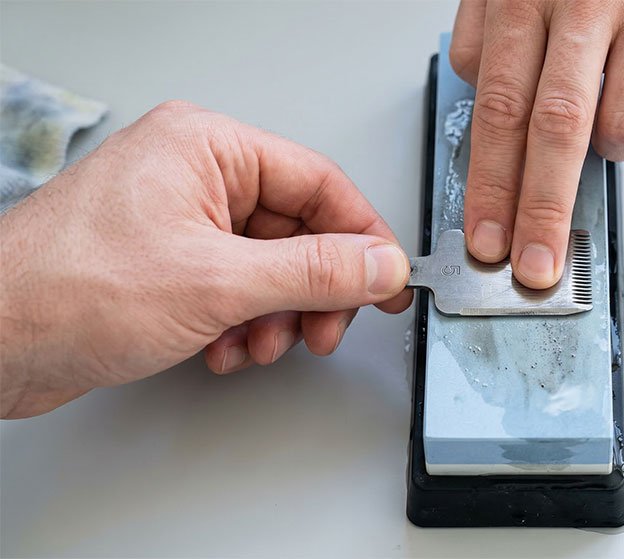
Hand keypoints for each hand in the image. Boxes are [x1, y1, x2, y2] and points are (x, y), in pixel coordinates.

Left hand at [0, 101, 411, 417]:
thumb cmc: (65, 288)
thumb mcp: (216, 282)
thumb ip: (313, 272)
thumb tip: (378, 263)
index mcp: (207, 147)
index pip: (317, 184)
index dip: (361, 236)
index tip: (387, 280)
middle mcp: (195, 176)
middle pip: (297, 231)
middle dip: (310, 292)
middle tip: (322, 330)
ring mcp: (179, 221)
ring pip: (268, 268)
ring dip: (274, 317)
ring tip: (255, 345)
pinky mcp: (166, 264)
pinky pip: (235, 289)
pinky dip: (240, 325)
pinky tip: (219, 349)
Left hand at [450, 0, 623, 287]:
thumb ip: (490, 31)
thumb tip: (483, 100)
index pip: (499, 108)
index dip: (490, 184)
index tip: (485, 238)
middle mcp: (588, 1)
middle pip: (558, 131)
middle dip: (543, 212)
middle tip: (535, 268)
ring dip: (611, 148)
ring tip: (608, 111)